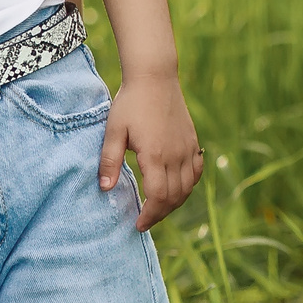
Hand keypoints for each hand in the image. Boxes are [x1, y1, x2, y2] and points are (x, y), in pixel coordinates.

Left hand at [105, 73, 202, 230]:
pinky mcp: (192, 141)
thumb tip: (106, 188)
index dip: (150, 215)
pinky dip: (188, 186)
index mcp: (155, 155)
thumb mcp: (113, 131)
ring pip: (187, 188)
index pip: (158, 197)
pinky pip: (196, 172)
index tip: (138, 224)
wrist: (155, 77)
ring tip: (157, 209)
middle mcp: (176, 155)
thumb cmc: (130, 103)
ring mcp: (188, 148)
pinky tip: (177, 189)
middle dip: (160, 214)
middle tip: (145, 221)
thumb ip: (109, 161)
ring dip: (174, 203)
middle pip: (174, 197)